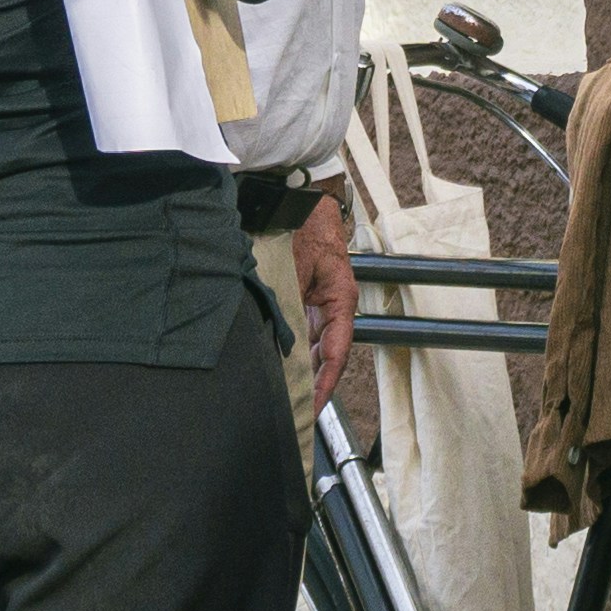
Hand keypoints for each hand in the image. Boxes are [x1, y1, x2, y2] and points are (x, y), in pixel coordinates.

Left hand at [294, 189, 359, 406]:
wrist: (300, 196)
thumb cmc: (306, 225)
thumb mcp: (296, 265)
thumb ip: (287, 301)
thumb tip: (276, 338)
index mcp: (340, 301)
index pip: (335, 356)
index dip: (323, 386)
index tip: (310, 409)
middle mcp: (331, 308)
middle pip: (322, 357)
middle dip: (308, 386)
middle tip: (291, 414)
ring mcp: (316, 304)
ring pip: (308, 348)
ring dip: (295, 370)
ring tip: (280, 397)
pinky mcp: (300, 298)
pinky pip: (296, 332)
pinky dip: (285, 351)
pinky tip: (270, 365)